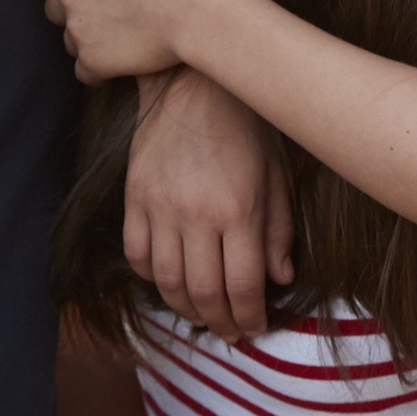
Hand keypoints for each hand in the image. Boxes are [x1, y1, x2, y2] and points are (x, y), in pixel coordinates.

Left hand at [31, 0, 220, 82]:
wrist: (200, 12)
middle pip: (54, 5)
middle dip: (77, 4)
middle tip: (118, 3)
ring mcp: (78, 30)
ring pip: (70, 36)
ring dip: (90, 34)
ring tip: (131, 27)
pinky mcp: (93, 62)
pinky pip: (86, 69)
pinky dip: (102, 65)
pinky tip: (130, 53)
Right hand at [127, 70, 296, 344]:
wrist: (194, 84)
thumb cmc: (246, 127)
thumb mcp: (276, 175)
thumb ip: (279, 229)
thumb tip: (282, 277)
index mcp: (239, 210)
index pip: (245, 285)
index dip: (250, 316)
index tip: (256, 328)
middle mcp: (196, 216)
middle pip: (203, 293)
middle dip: (220, 322)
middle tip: (230, 332)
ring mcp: (160, 209)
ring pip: (166, 283)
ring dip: (185, 309)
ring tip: (203, 315)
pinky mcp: (134, 199)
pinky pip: (137, 255)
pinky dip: (152, 278)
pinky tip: (170, 281)